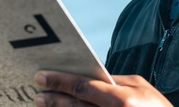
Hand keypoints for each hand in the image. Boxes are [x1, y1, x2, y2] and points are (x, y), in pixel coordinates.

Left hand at [34, 70, 172, 106]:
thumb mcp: (140, 88)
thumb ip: (115, 81)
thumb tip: (88, 74)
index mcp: (121, 100)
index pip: (84, 87)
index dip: (60, 81)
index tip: (41, 76)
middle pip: (75, 106)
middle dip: (53, 99)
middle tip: (37, 93)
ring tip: (43, 105)